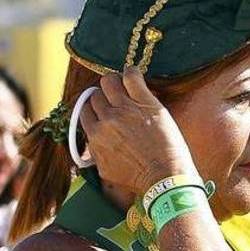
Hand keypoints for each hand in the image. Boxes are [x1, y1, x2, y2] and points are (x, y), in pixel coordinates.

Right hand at [79, 68, 197, 195]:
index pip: (85, 110)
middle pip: (96, 95)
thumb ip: (96, 153)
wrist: (164, 177)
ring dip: (115, 81)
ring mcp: (126, 109)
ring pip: (109, 82)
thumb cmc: (138, 178)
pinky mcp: (146, 103)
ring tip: (125, 85)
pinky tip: (134, 74)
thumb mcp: (106, 170)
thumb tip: (94, 144)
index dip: (95, 108)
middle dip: (105, 96)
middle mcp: (107, 119)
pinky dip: (131, 72)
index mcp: (95, 135)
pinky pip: (132, 76)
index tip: (105, 108)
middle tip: (118, 98)